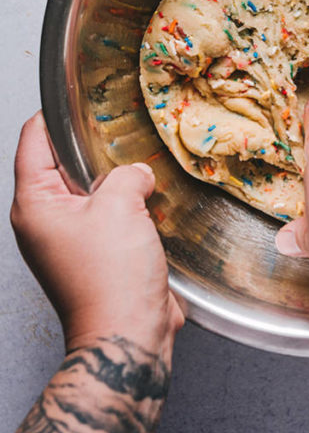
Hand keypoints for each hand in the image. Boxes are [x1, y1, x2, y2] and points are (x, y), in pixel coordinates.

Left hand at [11, 112, 183, 358]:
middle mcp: (44, 222)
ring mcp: (68, 241)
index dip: (55, 115)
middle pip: (62, 165)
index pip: (34, 142)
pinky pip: (108, 217)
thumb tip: (137, 175)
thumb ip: (127, 174)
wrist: (127, 336)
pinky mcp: (94, 256)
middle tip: (122, 128)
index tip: (79, 96)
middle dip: (94, 149)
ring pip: (90, 192)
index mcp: (34, 205)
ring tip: (140, 166)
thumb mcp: (120, 205)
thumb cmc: (111, 276)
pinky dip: (127, 207)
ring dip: (115, 182)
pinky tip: (150, 201)